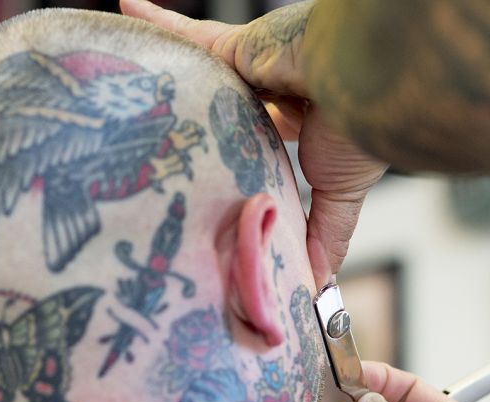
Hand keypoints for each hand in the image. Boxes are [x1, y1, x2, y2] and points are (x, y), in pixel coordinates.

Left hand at [120, 0, 386, 285]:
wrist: (363, 82)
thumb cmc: (357, 134)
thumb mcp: (338, 197)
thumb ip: (323, 237)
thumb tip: (313, 285)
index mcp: (299, 126)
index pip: (261, 143)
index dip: (243, 157)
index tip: (221, 177)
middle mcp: (270, 95)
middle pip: (222, 110)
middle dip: (199, 122)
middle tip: (165, 146)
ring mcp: (247, 70)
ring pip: (200, 73)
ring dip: (172, 77)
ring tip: (132, 91)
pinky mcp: (231, 47)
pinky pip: (184, 31)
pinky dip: (156, 18)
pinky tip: (126, 5)